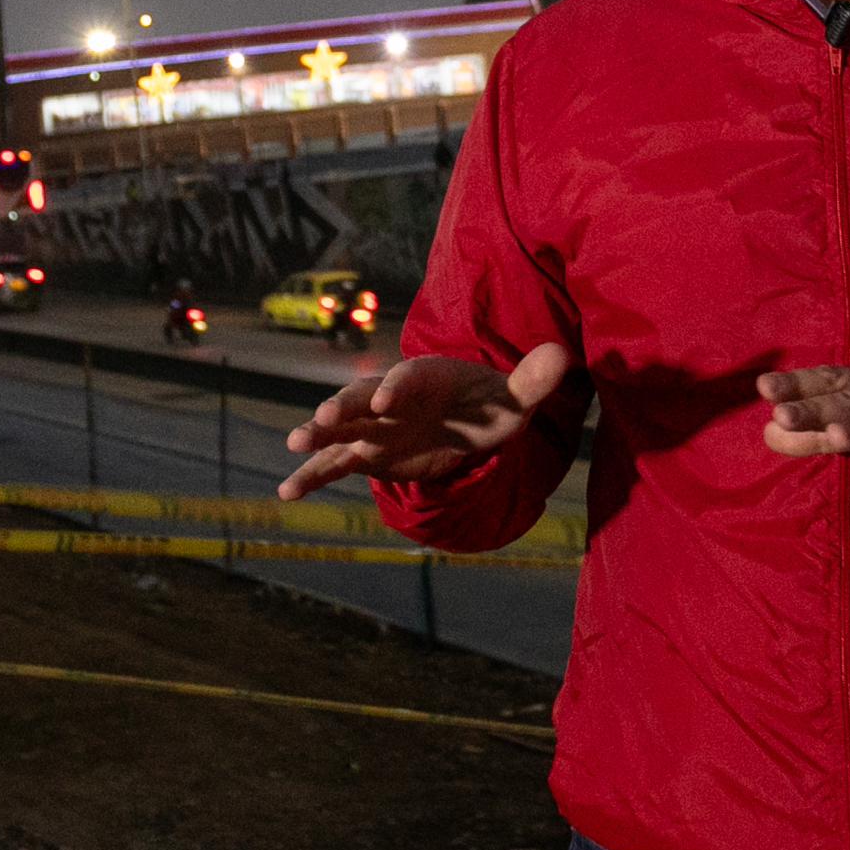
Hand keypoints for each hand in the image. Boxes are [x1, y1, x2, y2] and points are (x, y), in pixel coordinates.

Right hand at [277, 344, 572, 500]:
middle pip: (362, 397)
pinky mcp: (366, 453)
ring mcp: (373, 426)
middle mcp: (391, 397)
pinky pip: (333, 464)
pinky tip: (287, 493)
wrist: (464, 421)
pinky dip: (311, 476)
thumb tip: (562, 356)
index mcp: (425, 377)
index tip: (385, 399)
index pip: (408, 377)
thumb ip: (532, 381)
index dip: (397, 386)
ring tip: (295, 444)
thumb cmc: (488, 407)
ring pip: (341, 429)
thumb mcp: (513, 400)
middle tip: (324, 417)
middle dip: (344, 406)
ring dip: (318, 436)